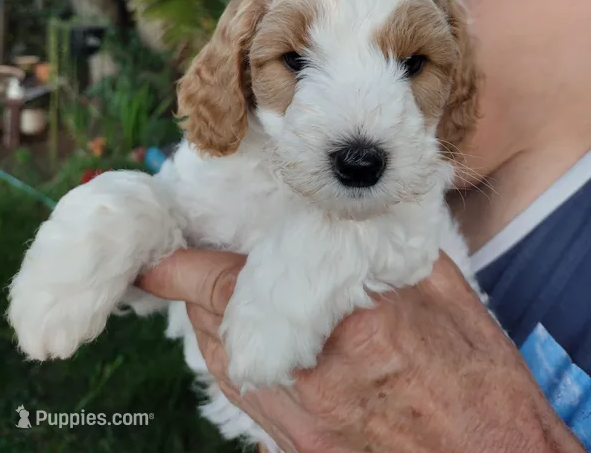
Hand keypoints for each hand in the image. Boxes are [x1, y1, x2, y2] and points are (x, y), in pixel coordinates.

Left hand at [139, 249, 582, 452]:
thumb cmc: (481, 381)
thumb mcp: (444, 289)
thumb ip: (379, 248)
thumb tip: (337, 211)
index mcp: (352, 326)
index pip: (236, 288)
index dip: (185, 268)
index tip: (158, 254)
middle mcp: (314, 381)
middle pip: (218, 327)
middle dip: (195, 289)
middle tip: (187, 258)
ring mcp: (304, 425)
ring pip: (223, 366)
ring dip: (209, 323)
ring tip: (213, 290)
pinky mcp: (302, 451)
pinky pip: (245, 397)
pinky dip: (234, 360)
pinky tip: (246, 337)